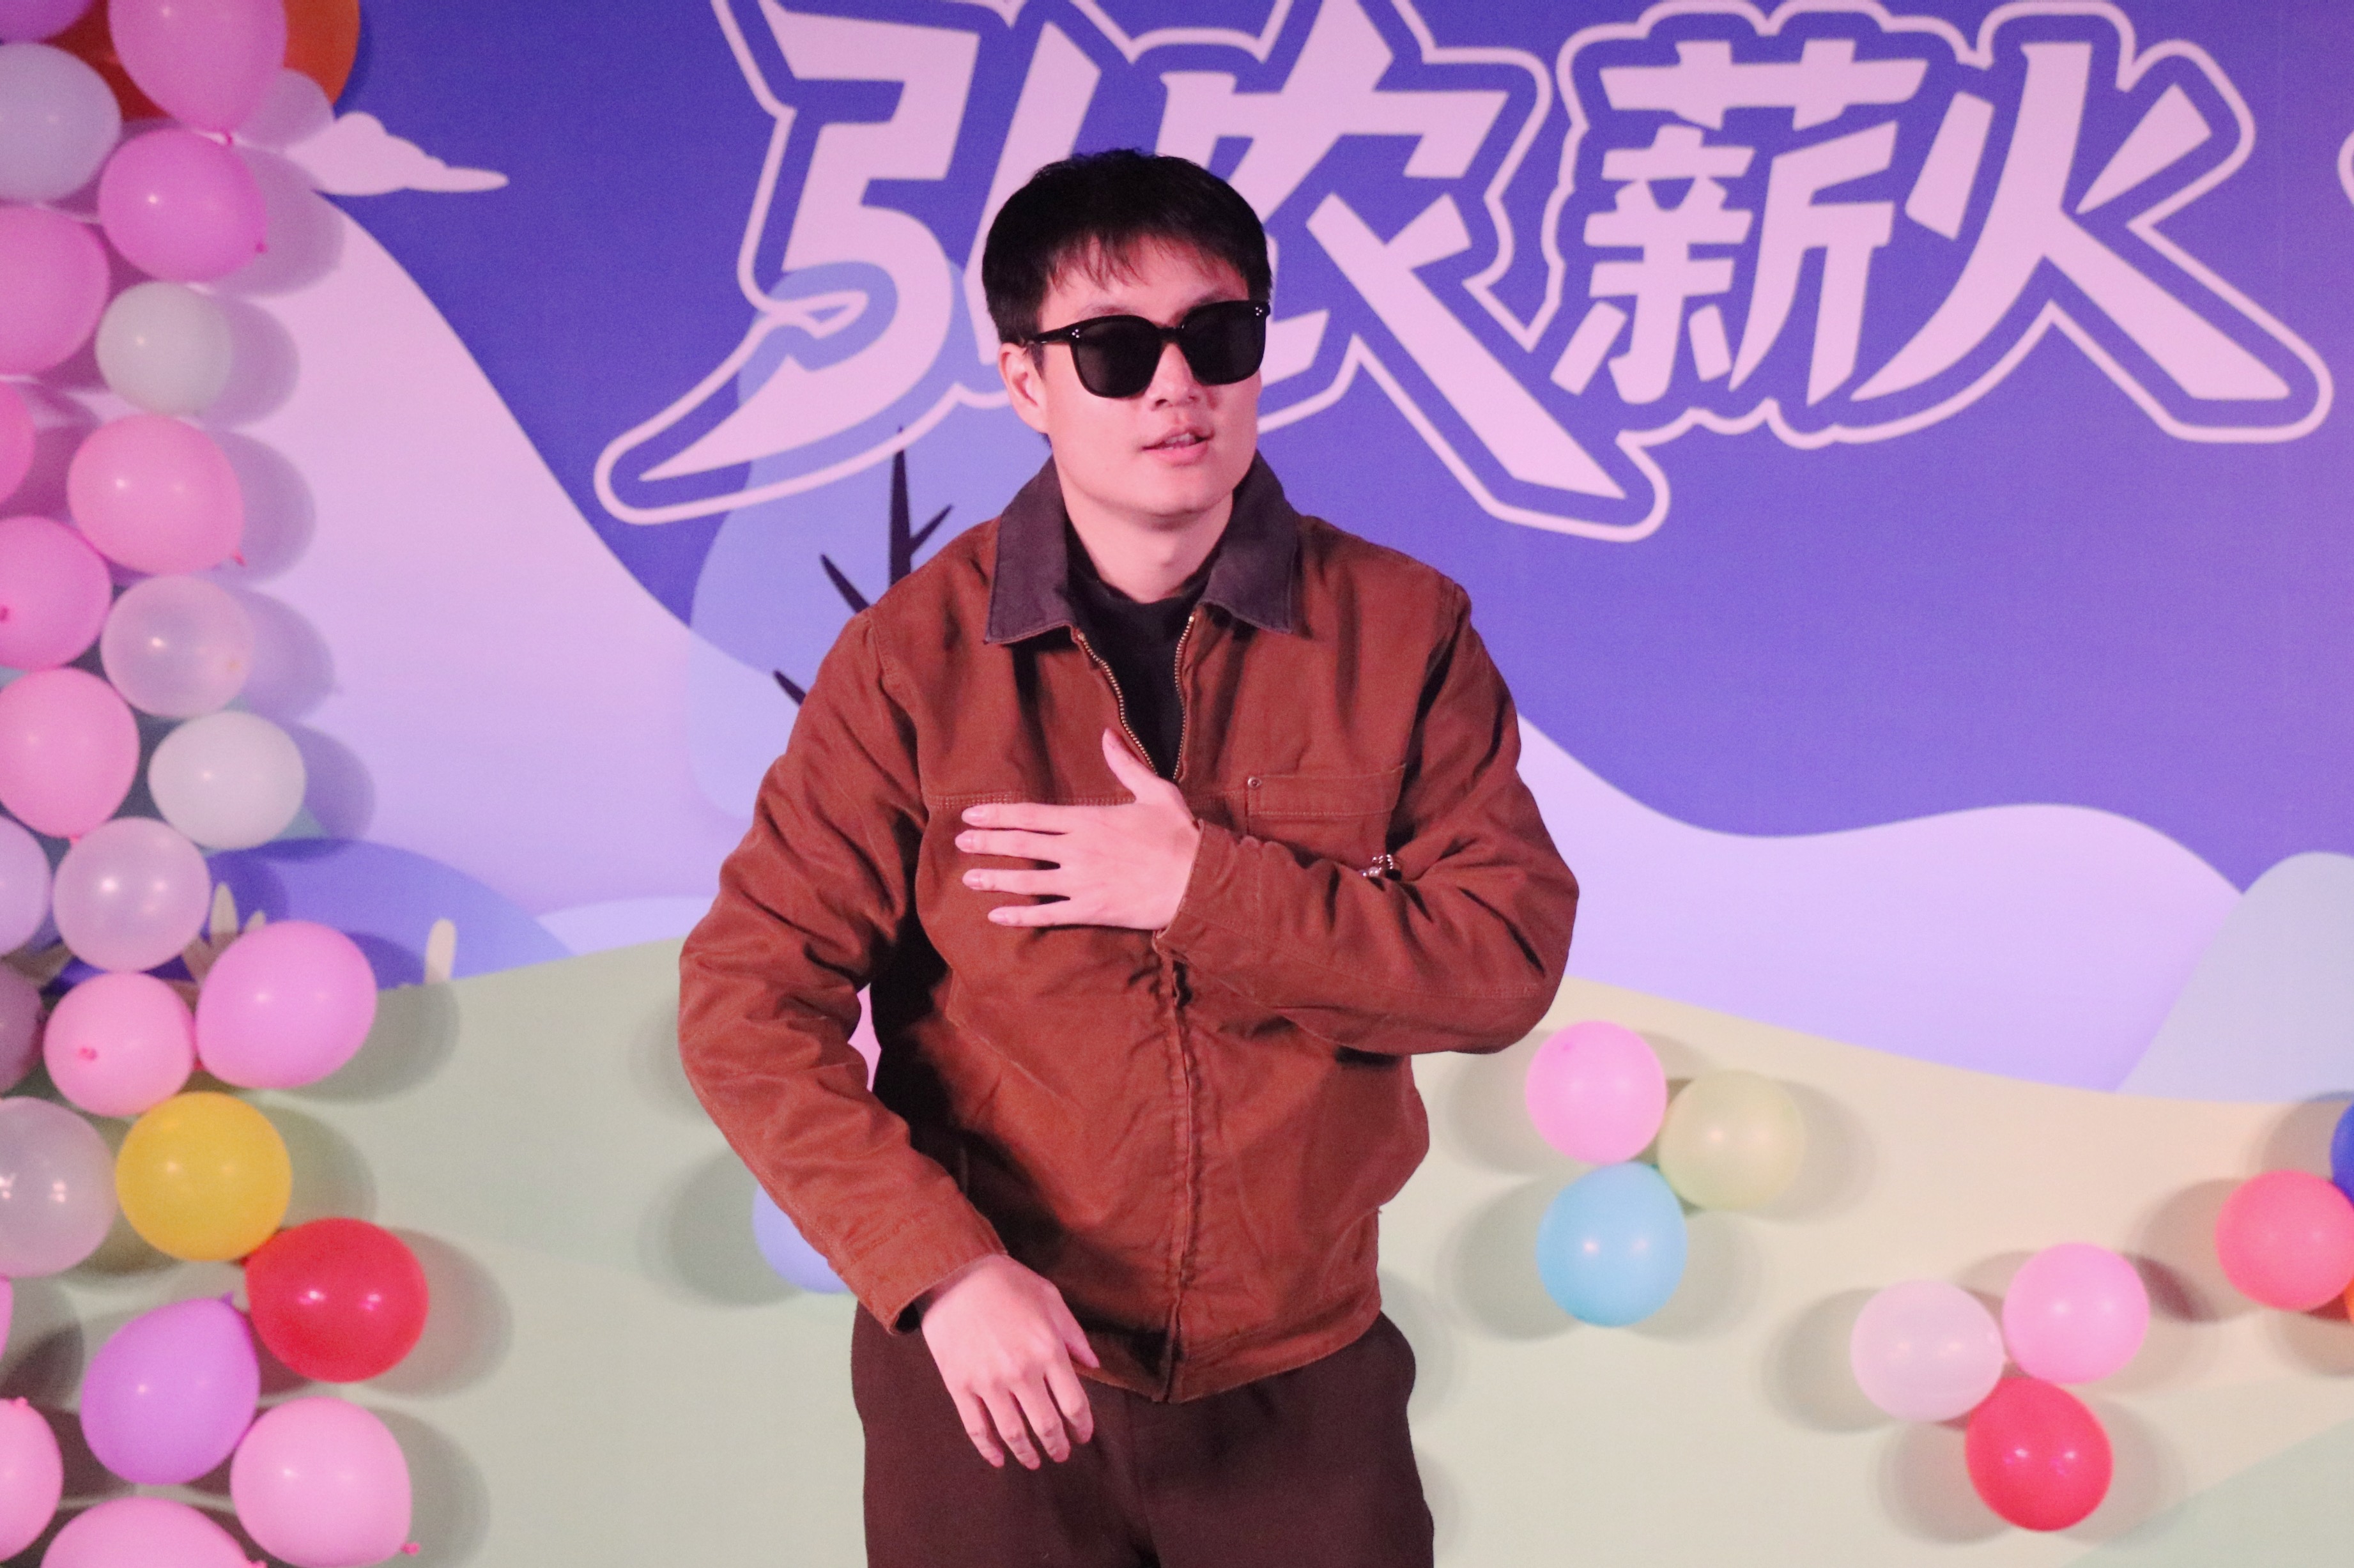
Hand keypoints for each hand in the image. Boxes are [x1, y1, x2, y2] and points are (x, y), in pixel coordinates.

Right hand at [917, 1254, 1100, 1468]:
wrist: (953, 1272)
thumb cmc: (1007, 1281)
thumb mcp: (1050, 1299)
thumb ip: (1074, 1335)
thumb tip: (1094, 1365)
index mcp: (1048, 1351)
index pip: (1074, 1404)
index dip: (1082, 1426)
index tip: (1083, 1435)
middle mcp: (1021, 1372)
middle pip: (1046, 1425)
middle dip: (1057, 1446)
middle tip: (1061, 1454)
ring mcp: (988, 1382)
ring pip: (1013, 1433)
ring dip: (1026, 1453)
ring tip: (1033, 1461)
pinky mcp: (959, 1385)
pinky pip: (976, 1428)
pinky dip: (988, 1449)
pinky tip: (998, 1459)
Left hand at [956, 730, 1201, 929]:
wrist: (1199, 881)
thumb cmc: (1180, 835)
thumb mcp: (1155, 791)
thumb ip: (1125, 763)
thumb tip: (1107, 734)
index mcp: (1088, 820)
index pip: (1031, 815)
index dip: (998, 814)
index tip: (972, 814)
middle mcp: (1077, 850)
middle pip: (1021, 845)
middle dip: (987, 843)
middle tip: (960, 842)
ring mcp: (1081, 883)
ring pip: (1027, 881)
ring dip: (995, 879)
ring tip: (968, 878)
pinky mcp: (1091, 910)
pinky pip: (1047, 915)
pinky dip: (1020, 917)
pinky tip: (996, 916)